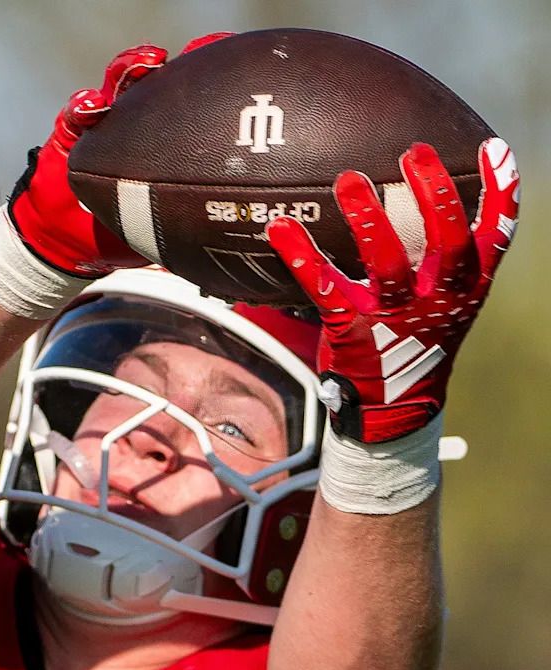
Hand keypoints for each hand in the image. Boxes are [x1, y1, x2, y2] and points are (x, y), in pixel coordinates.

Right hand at [9, 35, 231, 277]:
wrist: (69, 245)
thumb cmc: (117, 236)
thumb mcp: (162, 235)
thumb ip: (190, 227)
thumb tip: (239, 243)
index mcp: (163, 145)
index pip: (189, 107)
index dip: (211, 85)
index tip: (234, 68)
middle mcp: (135, 127)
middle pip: (157, 84)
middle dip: (177, 66)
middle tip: (199, 51)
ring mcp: (103, 126)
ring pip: (118, 83)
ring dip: (132, 68)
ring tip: (148, 61)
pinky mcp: (70, 135)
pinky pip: (75, 114)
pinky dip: (83, 106)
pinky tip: (92, 106)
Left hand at [267, 138, 520, 442]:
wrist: (393, 408)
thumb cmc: (417, 340)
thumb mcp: (446, 302)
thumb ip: (446, 258)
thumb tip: (433, 192)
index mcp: (465, 290)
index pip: (495, 238)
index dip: (500, 194)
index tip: (491, 150)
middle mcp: (436, 302)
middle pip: (446, 243)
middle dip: (434, 195)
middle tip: (413, 154)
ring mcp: (394, 318)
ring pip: (388, 265)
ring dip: (369, 220)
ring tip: (350, 179)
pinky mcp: (351, 332)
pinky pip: (325, 289)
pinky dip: (302, 257)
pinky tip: (280, 230)